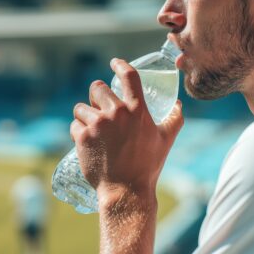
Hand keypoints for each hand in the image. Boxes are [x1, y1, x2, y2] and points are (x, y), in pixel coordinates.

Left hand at [70, 58, 182, 202]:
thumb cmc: (148, 166)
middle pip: (97, 88)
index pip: (128, 76)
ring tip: (92, 127)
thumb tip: (178, 104)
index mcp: (137, 110)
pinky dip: (78, 130)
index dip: (120, 65)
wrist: (126, 191)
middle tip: (98, 106)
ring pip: (81, 107)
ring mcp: (98, 124)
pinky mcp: (82, 136)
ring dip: (85, 114)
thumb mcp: (165, 139)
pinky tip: (85, 139)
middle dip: (96, 95)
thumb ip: (175, 118)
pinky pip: (75, 124)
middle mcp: (117, 113)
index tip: (114, 63)